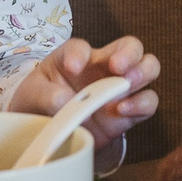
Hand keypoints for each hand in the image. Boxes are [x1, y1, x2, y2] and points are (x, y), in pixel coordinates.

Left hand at [10, 35, 160, 149]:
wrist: (50, 134)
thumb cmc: (41, 104)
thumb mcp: (33, 96)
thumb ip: (46, 96)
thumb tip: (64, 101)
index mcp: (77, 58)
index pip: (80, 47)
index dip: (79, 54)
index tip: (72, 68)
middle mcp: (104, 68)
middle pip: (130, 46)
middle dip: (129, 53)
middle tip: (117, 66)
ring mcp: (119, 89)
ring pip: (148, 68)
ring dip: (143, 72)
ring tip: (127, 84)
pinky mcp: (128, 113)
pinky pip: (148, 103)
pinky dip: (141, 104)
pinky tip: (123, 110)